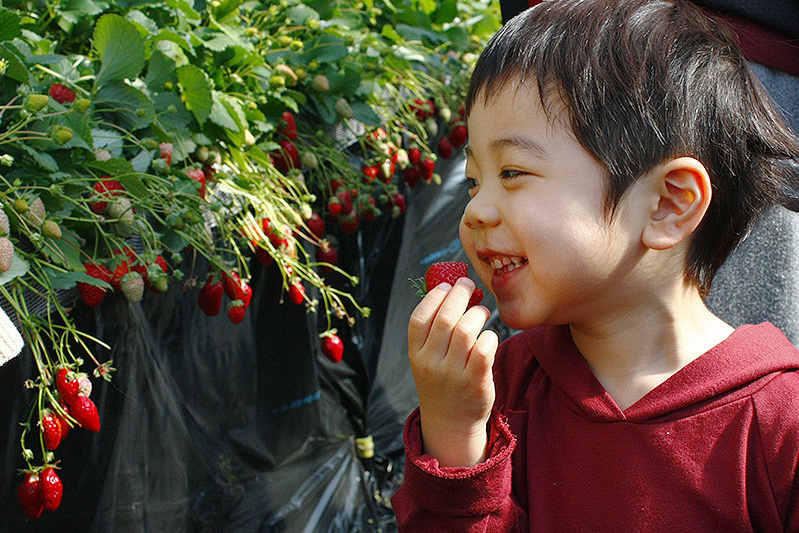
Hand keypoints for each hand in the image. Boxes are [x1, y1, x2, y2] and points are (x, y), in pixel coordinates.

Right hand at [408, 277, 498, 466]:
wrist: (450, 422)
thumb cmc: (442, 381)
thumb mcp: (427, 359)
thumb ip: (434, 331)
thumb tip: (450, 290)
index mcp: (416, 354)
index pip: (419, 318)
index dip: (433, 297)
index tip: (446, 285)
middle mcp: (432, 364)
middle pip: (445, 319)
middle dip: (459, 295)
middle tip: (468, 285)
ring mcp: (453, 374)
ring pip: (466, 330)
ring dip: (477, 313)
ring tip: (481, 312)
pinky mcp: (475, 383)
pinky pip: (485, 349)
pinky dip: (489, 336)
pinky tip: (488, 336)